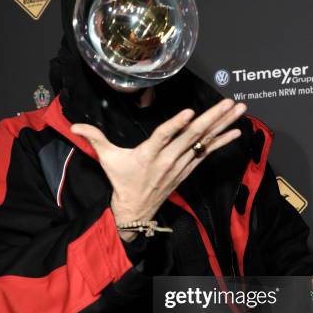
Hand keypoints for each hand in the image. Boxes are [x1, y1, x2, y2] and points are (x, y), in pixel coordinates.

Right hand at [70, 98, 246, 232]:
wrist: (137, 209)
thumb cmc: (122, 181)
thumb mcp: (107, 159)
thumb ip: (94, 138)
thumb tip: (74, 126)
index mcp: (148, 155)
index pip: (163, 137)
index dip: (176, 125)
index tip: (190, 113)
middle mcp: (168, 159)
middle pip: (192, 136)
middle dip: (213, 118)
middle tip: (229, 102)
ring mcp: (181, 164)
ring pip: (204, 142)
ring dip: (223, 125)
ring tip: (239, 110)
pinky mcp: (189, 169)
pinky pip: (208, 153)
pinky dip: (222, 142)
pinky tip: (237, 132)